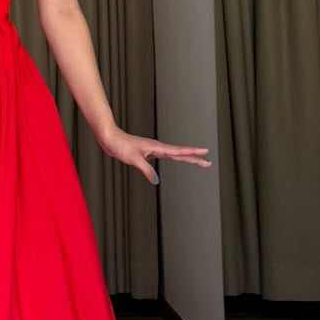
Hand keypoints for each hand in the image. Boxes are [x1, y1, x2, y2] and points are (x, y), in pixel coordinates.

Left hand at [97, 126, 211, 184]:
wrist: (110, 139)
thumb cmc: (120, 146)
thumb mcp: (133, 159)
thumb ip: (146, 170)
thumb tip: (156, 181)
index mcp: (157, 147)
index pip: (179, 151)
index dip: (193, 152)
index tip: (205, 151)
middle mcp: (157, 148)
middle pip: (180, 154)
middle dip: (195, 158)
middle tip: (208, 162)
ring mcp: (153, 150)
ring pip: (174, 155)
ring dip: (186, 158)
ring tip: (198, 161)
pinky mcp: (148, 153)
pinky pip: (165, 156)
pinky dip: (174, 158)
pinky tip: (176, 159)